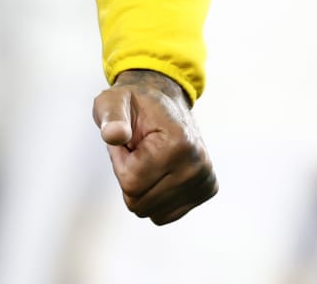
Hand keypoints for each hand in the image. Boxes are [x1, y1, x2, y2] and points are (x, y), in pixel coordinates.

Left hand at [91, 69, 216, 224]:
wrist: (165, 103)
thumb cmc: (134, 104)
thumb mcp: (112, 102)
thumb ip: (110, 117)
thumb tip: (113, 134)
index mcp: (179, 144)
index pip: (130, 183)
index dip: (120, 162)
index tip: (128, 141)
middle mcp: (198, 166)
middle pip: (140, 203)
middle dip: (130, 177)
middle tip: (137, 151)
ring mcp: (205, 180)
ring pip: (153, 212)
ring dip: (142, 188)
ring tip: (148, 159)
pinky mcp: (206, 190)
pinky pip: (165, 214)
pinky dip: (155, 196)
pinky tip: (160, 171)